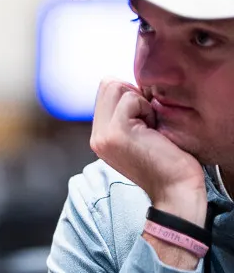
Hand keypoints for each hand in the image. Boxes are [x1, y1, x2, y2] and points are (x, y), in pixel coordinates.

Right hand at [90, 79, 206, 223]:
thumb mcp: (141, 135)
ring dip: (140, 101)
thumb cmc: (168, 162)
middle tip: (148, 121)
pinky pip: (130, 99)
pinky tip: (153, 130)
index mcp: (100, 136)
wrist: (175, 189)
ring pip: (115, 87)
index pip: (105, 90)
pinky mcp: (115, 133)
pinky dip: (146, 108)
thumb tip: (133, 87)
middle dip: (133, 94)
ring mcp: (102, 135)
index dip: (129, 94)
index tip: (145, 119)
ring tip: (150, 127)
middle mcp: (96, 136)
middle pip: (107, 84)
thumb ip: (128, 114)